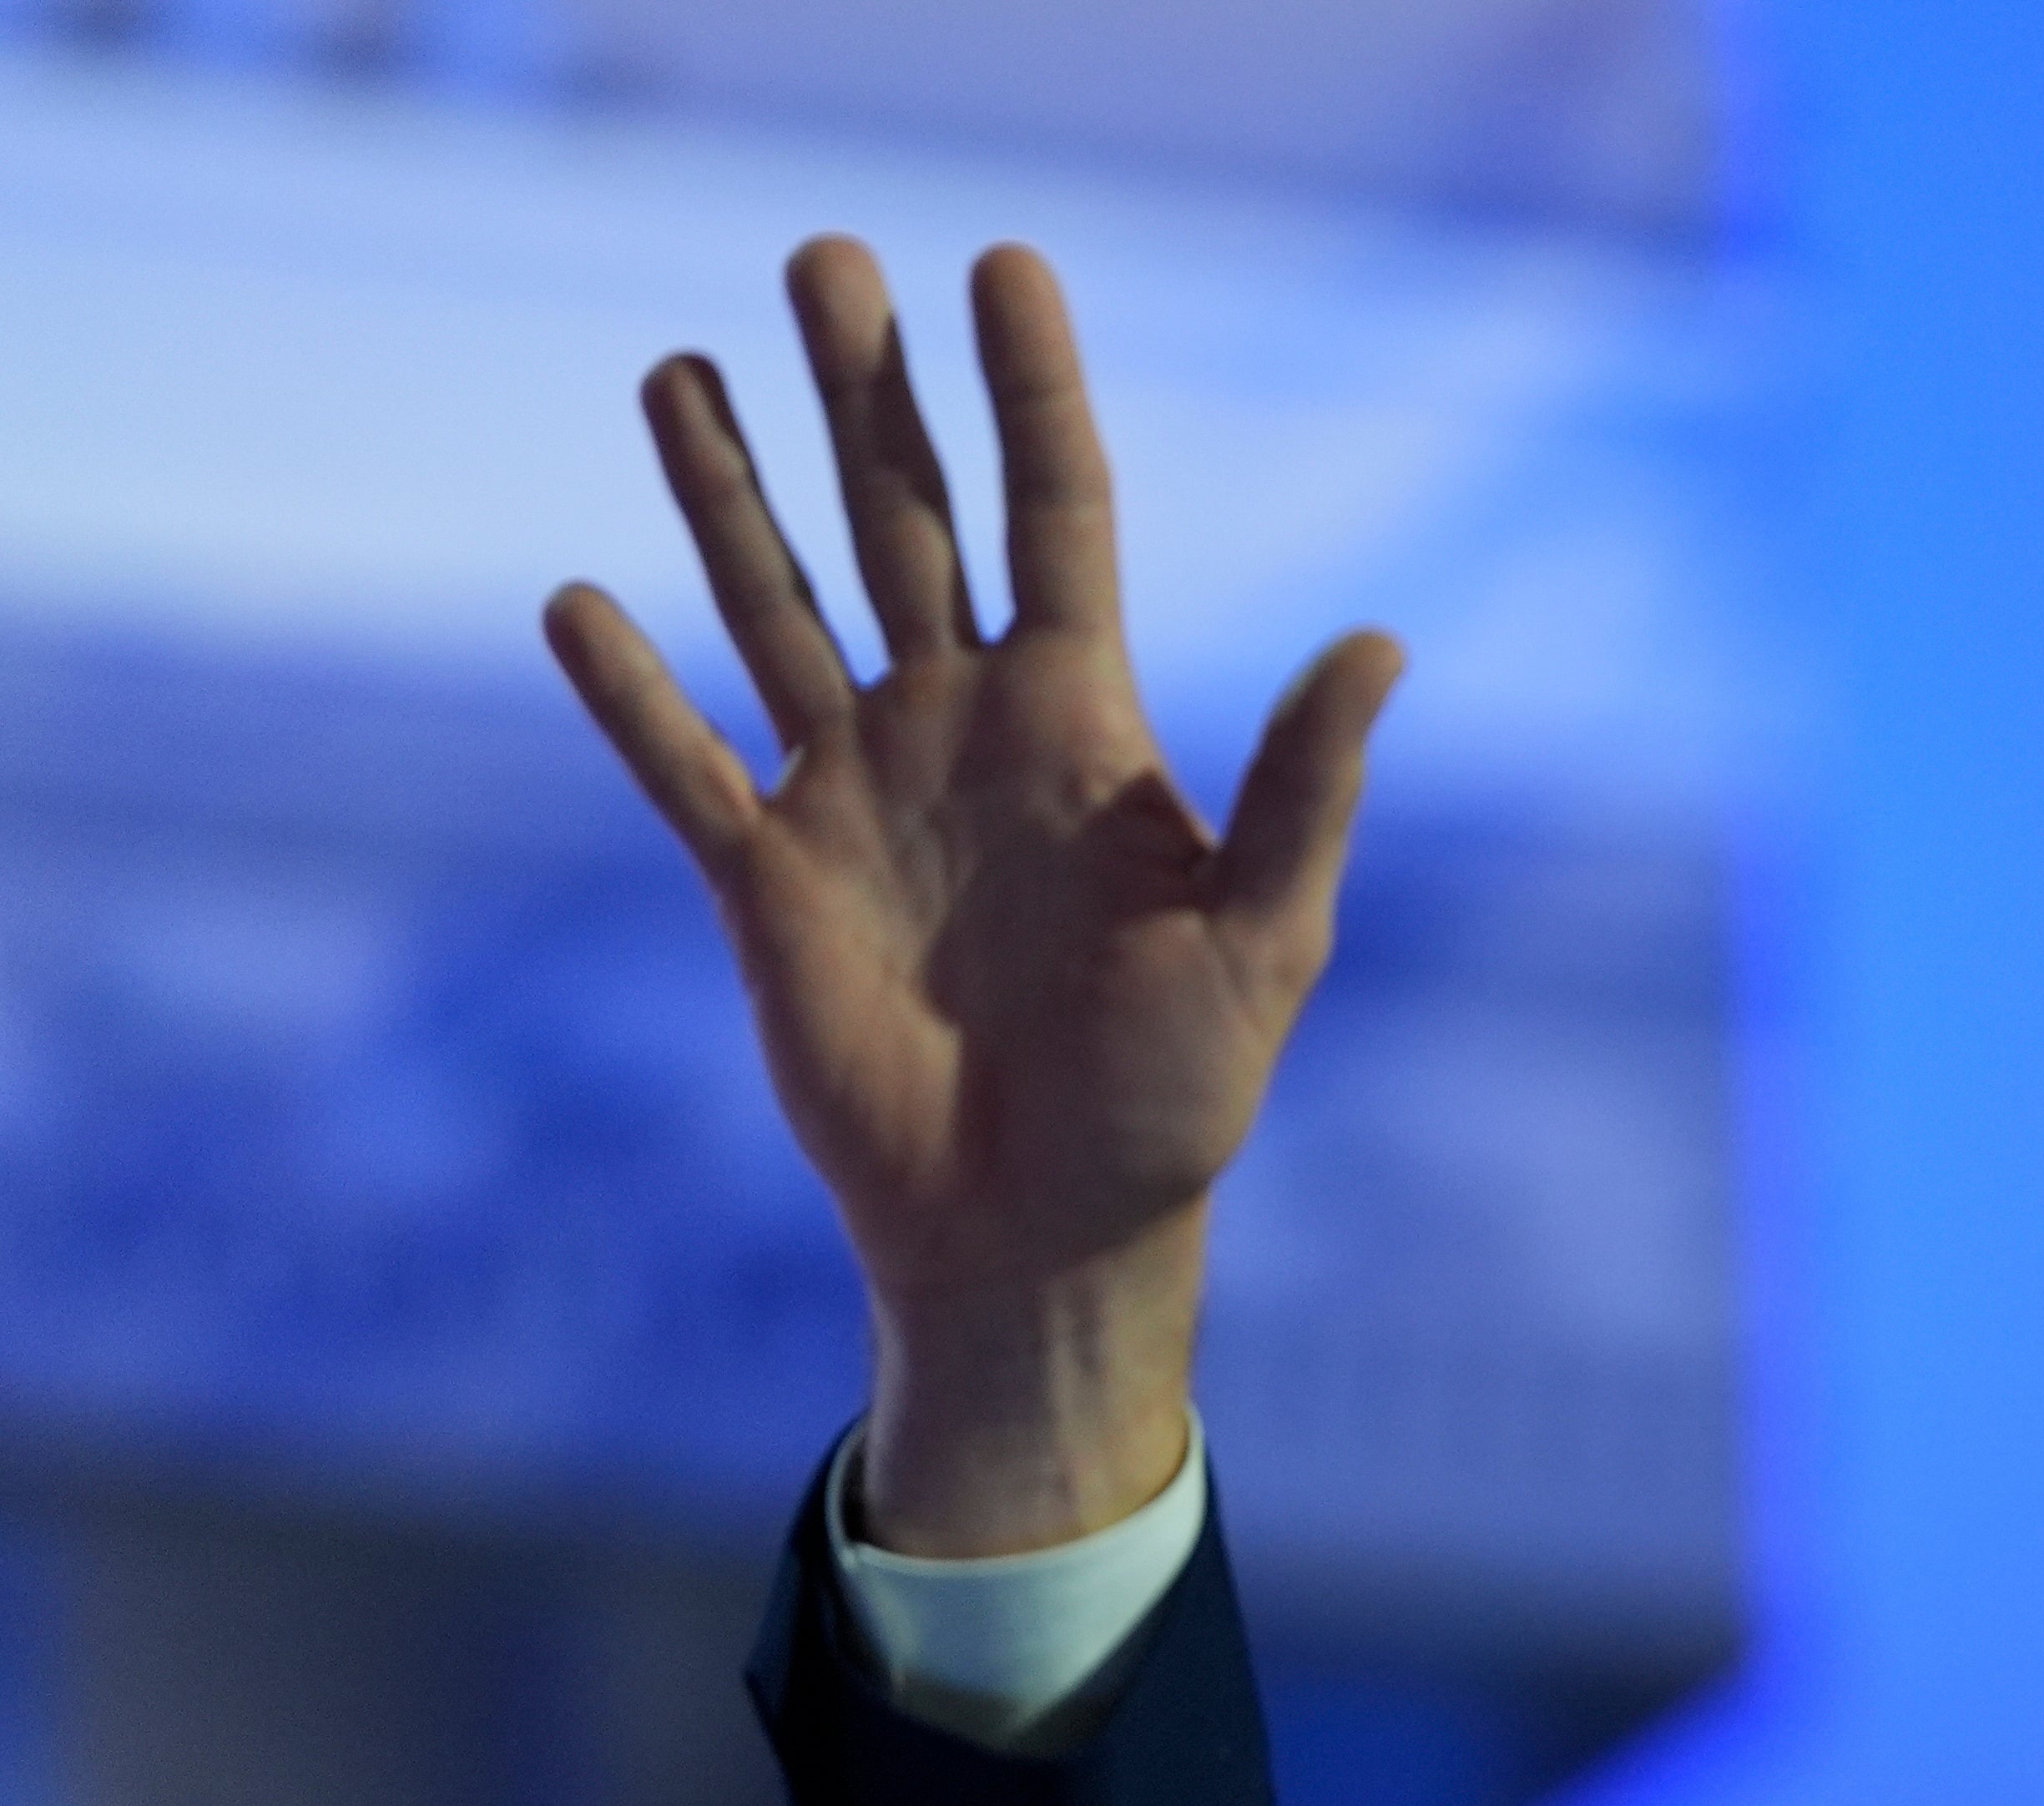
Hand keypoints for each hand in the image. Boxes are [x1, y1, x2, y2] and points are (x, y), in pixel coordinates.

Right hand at [545, 238, 1402, 1553]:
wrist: (1049, 1233)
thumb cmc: (1178, 1102)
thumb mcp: (1264, 941)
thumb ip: (1305, 792)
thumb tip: (1384, 641)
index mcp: (1081, 726)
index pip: (1057, 516)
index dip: (1033, 394)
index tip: (1004, 268)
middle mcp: (959, 730)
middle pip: (904, 522)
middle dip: (865, 395)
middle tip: (825, 254)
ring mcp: (854, 795)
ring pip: (777, 606)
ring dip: (727, 492)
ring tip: (678, 366)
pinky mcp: (765, 881)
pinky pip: (683, 764)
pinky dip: (628, 694)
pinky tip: (579, 603)